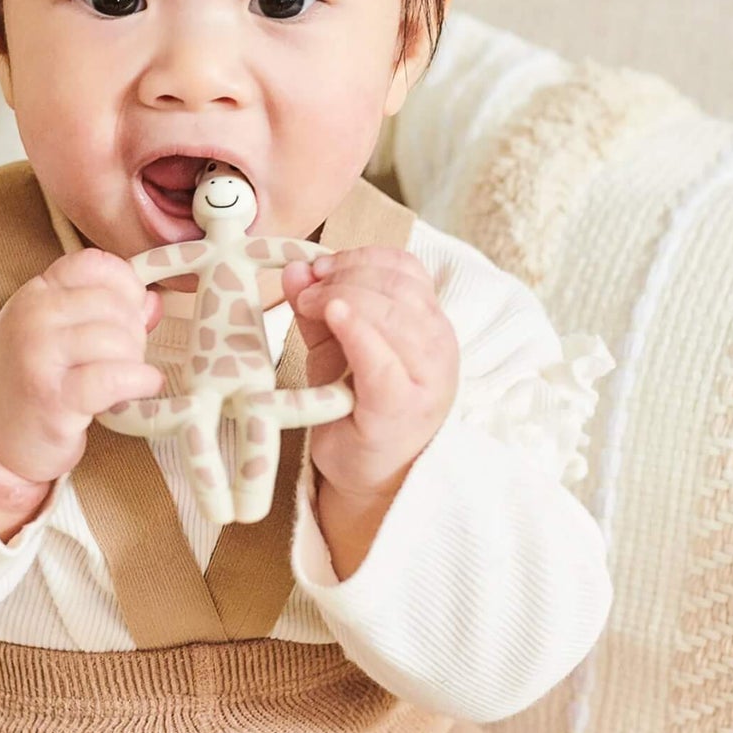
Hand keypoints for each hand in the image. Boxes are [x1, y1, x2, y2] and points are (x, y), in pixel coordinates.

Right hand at [0, 248, 163, 486]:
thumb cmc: (32, 382)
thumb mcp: (59, 333)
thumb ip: (105, 312)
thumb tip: (153, 302)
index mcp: (36, 293)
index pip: (93, 264)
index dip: (126, 284)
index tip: (133, 309)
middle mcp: (34, 316)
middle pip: (114, 305)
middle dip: (134, 332)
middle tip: (126, 357)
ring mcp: (40, 355)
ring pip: (118, 340)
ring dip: (135, 361)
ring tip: (123, 377)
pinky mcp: (54, 397)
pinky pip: (115, 377)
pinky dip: (140, 381)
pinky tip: (144, 386)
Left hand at [282, 246, 458, 503]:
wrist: (367, 475)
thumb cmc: (354, 406)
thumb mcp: (333, 345)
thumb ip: (316, 306)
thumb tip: (294, 267)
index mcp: (428, 322)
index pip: (405, 267)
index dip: (358, 258)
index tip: (318, 268)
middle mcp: (438, 345)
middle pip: (396, 285)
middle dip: (344, 276)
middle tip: (306, 291)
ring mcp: (426, 377)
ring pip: (392, 313)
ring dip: (343, 297)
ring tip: (309, 307)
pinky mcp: (403, 407)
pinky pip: (383, 359)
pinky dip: (357, 331)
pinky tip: (333, 317)